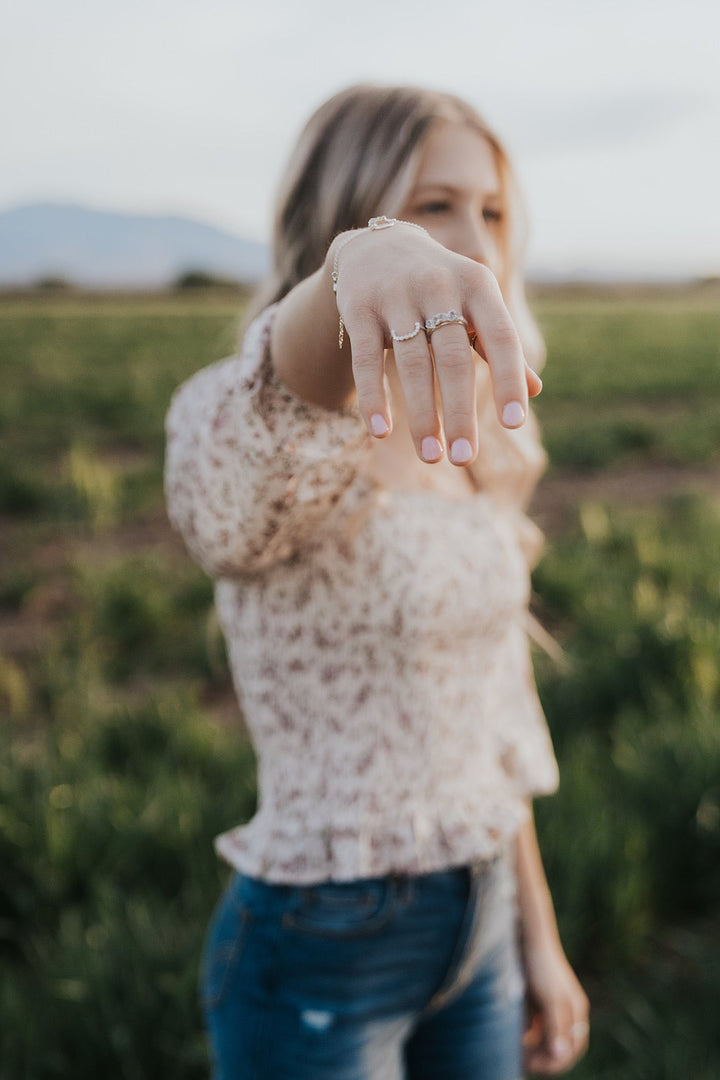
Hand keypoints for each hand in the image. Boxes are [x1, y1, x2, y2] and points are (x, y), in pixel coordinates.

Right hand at [330, 222, 541, 465]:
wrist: (376, 248)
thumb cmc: (440, 288)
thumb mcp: (475, 305)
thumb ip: (499, 345)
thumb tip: (535, 390)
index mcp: (477, 285)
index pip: (500, 337)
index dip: (508, 379)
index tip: (514, 423)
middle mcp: (439, 286)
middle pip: (452, 358)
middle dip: (459, 412)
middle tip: (463, 457)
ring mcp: (396, 296)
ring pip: (412, 364)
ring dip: (421, 415)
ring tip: (431, 456)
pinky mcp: (359, 309)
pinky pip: (367, 360)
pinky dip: (373, 397)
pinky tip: (381, 432)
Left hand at [522, 938, 589, 1075]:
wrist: (527, 936)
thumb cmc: (541, 966)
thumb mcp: (551, 998)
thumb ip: (557, 1027)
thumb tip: (560, 1055)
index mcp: (576, 1012)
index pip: (571, 1050)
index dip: (553, 1063)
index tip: (531, 1065)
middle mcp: (567, 1010)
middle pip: (559, 1046)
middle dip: (542, 1057)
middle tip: (521, 1061)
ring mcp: (552, 1004)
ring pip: (545, 1037)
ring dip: (533, 1046)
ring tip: (515, 1048)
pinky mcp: (538, 999)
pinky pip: (535, 1025)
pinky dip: (526, 1032)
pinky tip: (515, 1030)